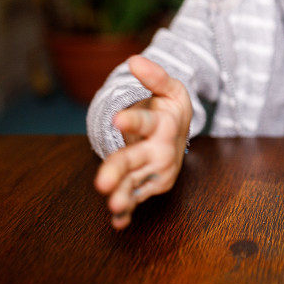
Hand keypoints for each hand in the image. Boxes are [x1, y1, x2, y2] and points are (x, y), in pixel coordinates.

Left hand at [94, 55, 191, 229]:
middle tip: (101, 183)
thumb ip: (154, 76)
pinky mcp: (152, 186)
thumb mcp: (170, 89)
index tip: (117, 118)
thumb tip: (133, 61)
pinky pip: (137, 199)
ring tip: (112, 207)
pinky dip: (128, 212)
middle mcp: (161, 151)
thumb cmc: (171, 108)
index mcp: (163, 125)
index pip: (146, 121)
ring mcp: (157, 171)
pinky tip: (118, 222)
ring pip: (135, 184)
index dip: (132, 121)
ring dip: (124, 197)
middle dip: (119, 172)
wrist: (181, 132)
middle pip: (135, 160)